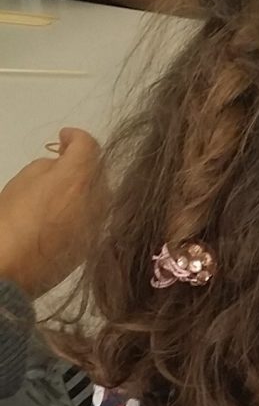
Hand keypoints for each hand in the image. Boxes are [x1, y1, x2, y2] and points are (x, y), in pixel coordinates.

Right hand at [0, 127, 101, 298]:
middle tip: (62, 161)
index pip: (89, 146)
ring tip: (62, 189)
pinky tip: (64, 214)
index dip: (75, 137)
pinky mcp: (94, 245)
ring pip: (100, 196)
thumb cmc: (11, 220)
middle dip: (82, 163)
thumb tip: (62, 167)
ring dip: (85, 187)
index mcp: (79, 178)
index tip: (63, 138)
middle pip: (98, 171)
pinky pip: (95, 218)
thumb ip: (49, 166)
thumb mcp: (24, 180)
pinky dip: (84, 209)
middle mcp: (98, 200)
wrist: (13, 268)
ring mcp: (99, 225)